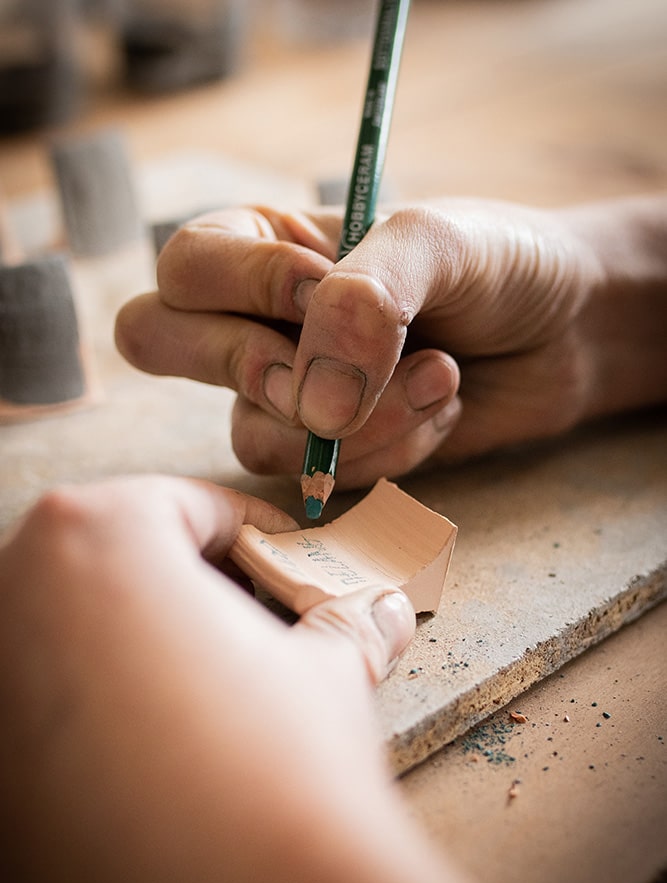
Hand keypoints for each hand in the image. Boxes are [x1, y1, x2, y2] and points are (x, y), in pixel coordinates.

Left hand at [0, 476, 567, 882]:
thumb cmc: (286, 772)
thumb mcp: (329, 673)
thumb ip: (348, 621)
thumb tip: (378, 609)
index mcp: (92, 537)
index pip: (176, 505)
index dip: (248, 532)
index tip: (282, 562)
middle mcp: (9, 601)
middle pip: (110, 564)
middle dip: (188, 590)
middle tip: (253, 629)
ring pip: (66, 642)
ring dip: (138, 656)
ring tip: (209, 702)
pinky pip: (40, 724)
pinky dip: (93, 727)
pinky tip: (158, 768)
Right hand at [113, 198, 612, 486]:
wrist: (568, 331)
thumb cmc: (502, 264)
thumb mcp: (437, 243)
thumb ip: (363, 302)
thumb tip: (311, 406)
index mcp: (266, 242)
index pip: (185, 269)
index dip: (249, 288)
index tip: (328, 288)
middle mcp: (259, 318)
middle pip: (161, 344)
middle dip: (253, 367)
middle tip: (333, 367)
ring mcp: (289, 391)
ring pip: (254, 433)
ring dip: (360, 418)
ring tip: (440, 376)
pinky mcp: (332, 450)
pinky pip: (321, 474)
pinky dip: (393, 447)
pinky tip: (443, 406)